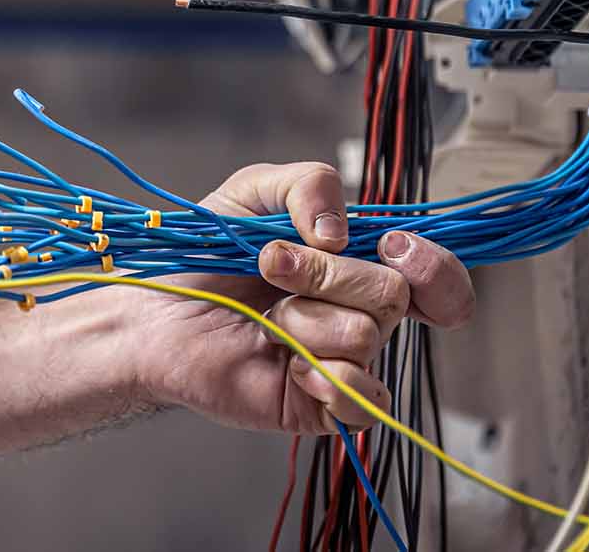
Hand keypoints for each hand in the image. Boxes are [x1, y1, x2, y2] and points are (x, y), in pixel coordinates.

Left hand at [119, 163, 473, 433]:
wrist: (153, 311)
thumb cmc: (203, 255)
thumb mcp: (253, 191)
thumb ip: (308, 183)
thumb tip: (341, 232)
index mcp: (358, 265)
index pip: (435, 277)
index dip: (433, 265)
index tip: (391, 245)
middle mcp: (359, 314)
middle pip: (394, 294)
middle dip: (326, 272)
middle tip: (271, 266)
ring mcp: (343, 361)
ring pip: (365, 335)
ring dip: (301, 317)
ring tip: (264, 318)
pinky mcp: (322, 406)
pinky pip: (363, 401)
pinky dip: (327, 378)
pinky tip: (288, 365)